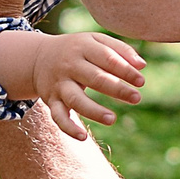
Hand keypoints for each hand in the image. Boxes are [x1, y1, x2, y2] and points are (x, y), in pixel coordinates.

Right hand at [0, 30, 145, 141]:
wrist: (38, 57)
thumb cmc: (77, 50)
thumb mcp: (95, 40)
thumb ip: (120, 50)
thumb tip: (142, 65)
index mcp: (83, 48)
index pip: (107, 58)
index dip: (125, 70)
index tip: (141, 81)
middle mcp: (70, 66)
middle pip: (95, 78)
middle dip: (117, 89)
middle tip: (136, 98)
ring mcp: (60, 84)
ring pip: (75, 99)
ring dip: (94, 110)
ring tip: (112, 119)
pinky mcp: (52, 100)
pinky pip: (58, 116)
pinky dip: (68, 127)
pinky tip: (82, 137)